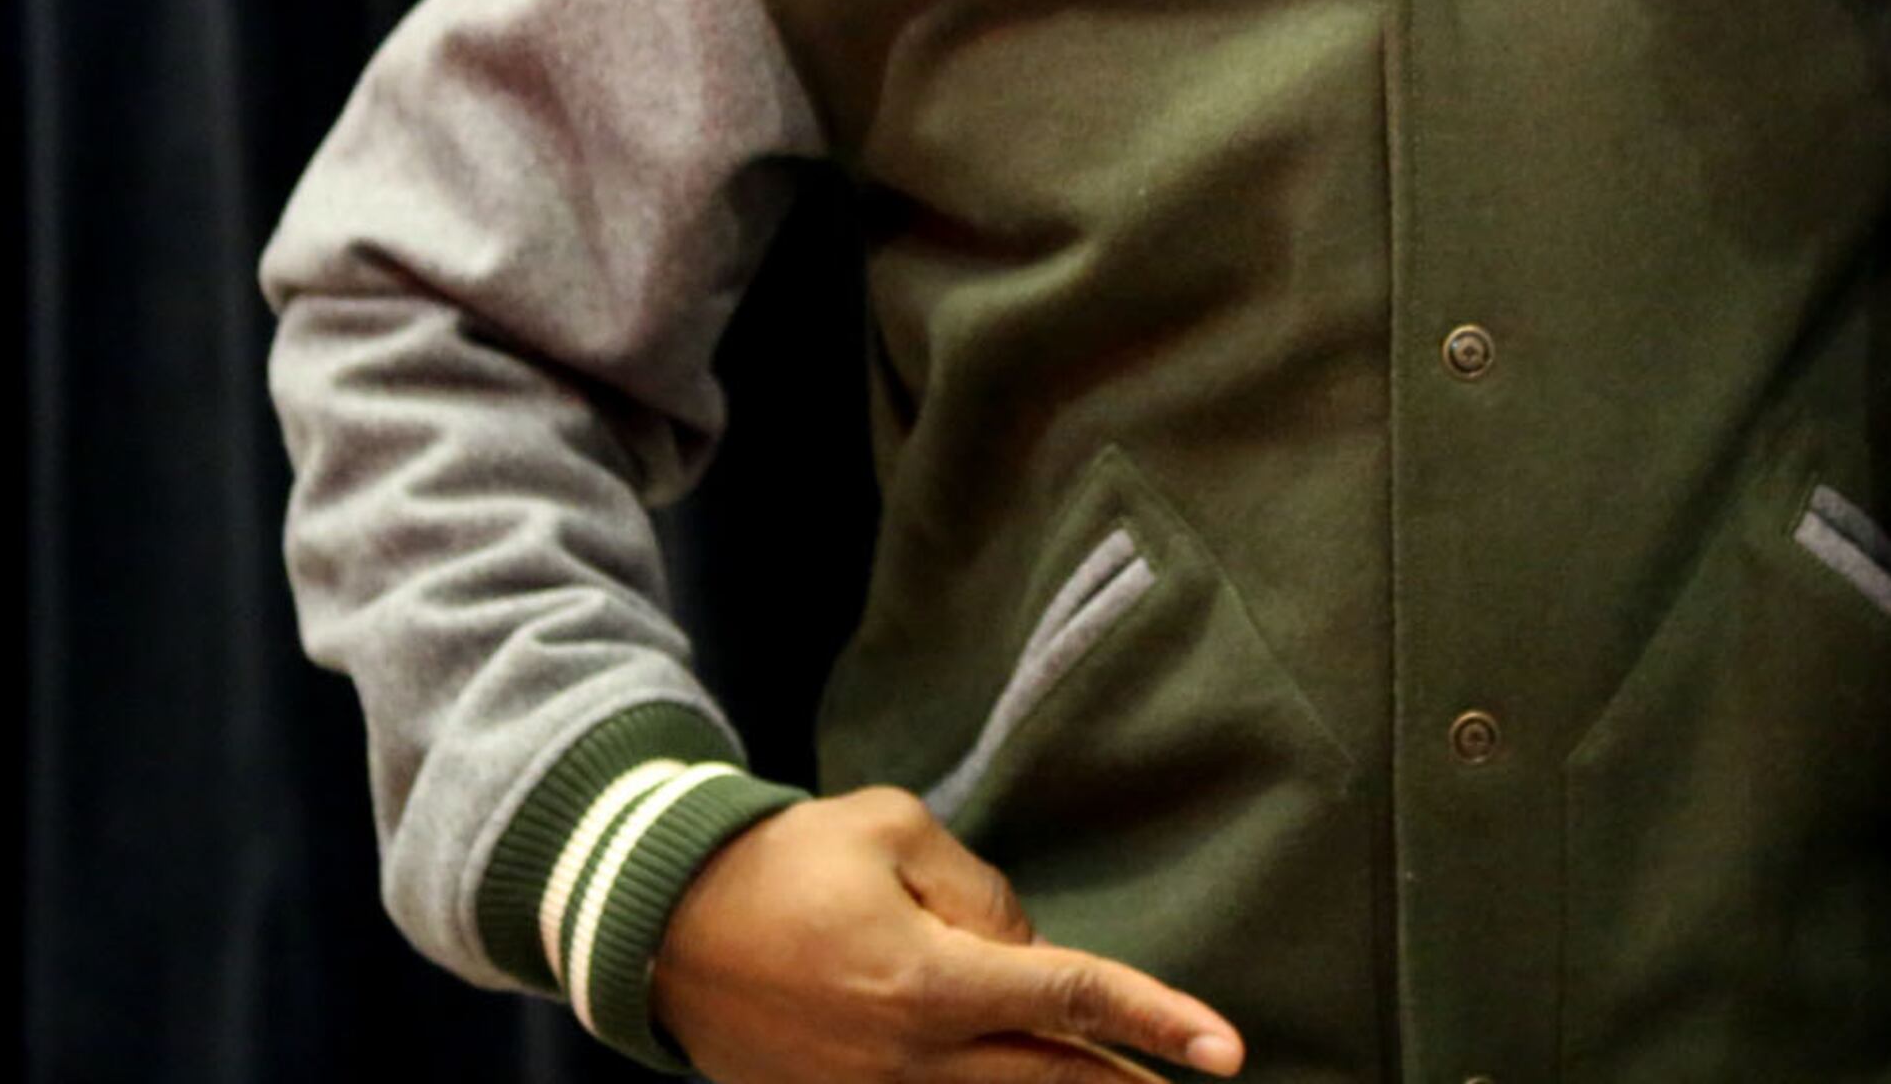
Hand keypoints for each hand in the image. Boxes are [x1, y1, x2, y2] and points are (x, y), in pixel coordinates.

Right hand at [649, 787, 1242, 1081]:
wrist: (664, 925)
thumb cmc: (786, 860)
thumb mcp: (895, 832)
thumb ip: (981, 892)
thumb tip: (1026, 952)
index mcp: (933, 980)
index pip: (1074, 1000)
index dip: (1158, 1022)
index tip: (1226, 1051)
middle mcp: (912, 1055)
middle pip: (1054, 1081)